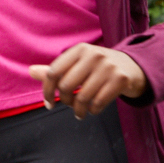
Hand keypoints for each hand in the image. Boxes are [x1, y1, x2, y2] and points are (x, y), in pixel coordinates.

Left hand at [29, 43, 147, 119]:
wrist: (133, 67)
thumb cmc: (97, 67)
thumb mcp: (77, 64)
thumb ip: (55, 70)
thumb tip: (30, 71)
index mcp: (78, 50)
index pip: (53, 72)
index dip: (47, 90)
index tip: (48, 103)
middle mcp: (93, 55)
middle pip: (66, 86)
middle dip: (65, 101)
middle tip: (68, 105)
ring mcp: (108, 66)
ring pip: (83, 97)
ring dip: (78, 110)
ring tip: (79, 112)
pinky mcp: (121, 79)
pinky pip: (99, 103)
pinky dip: (93, 111)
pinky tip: (92, 110)